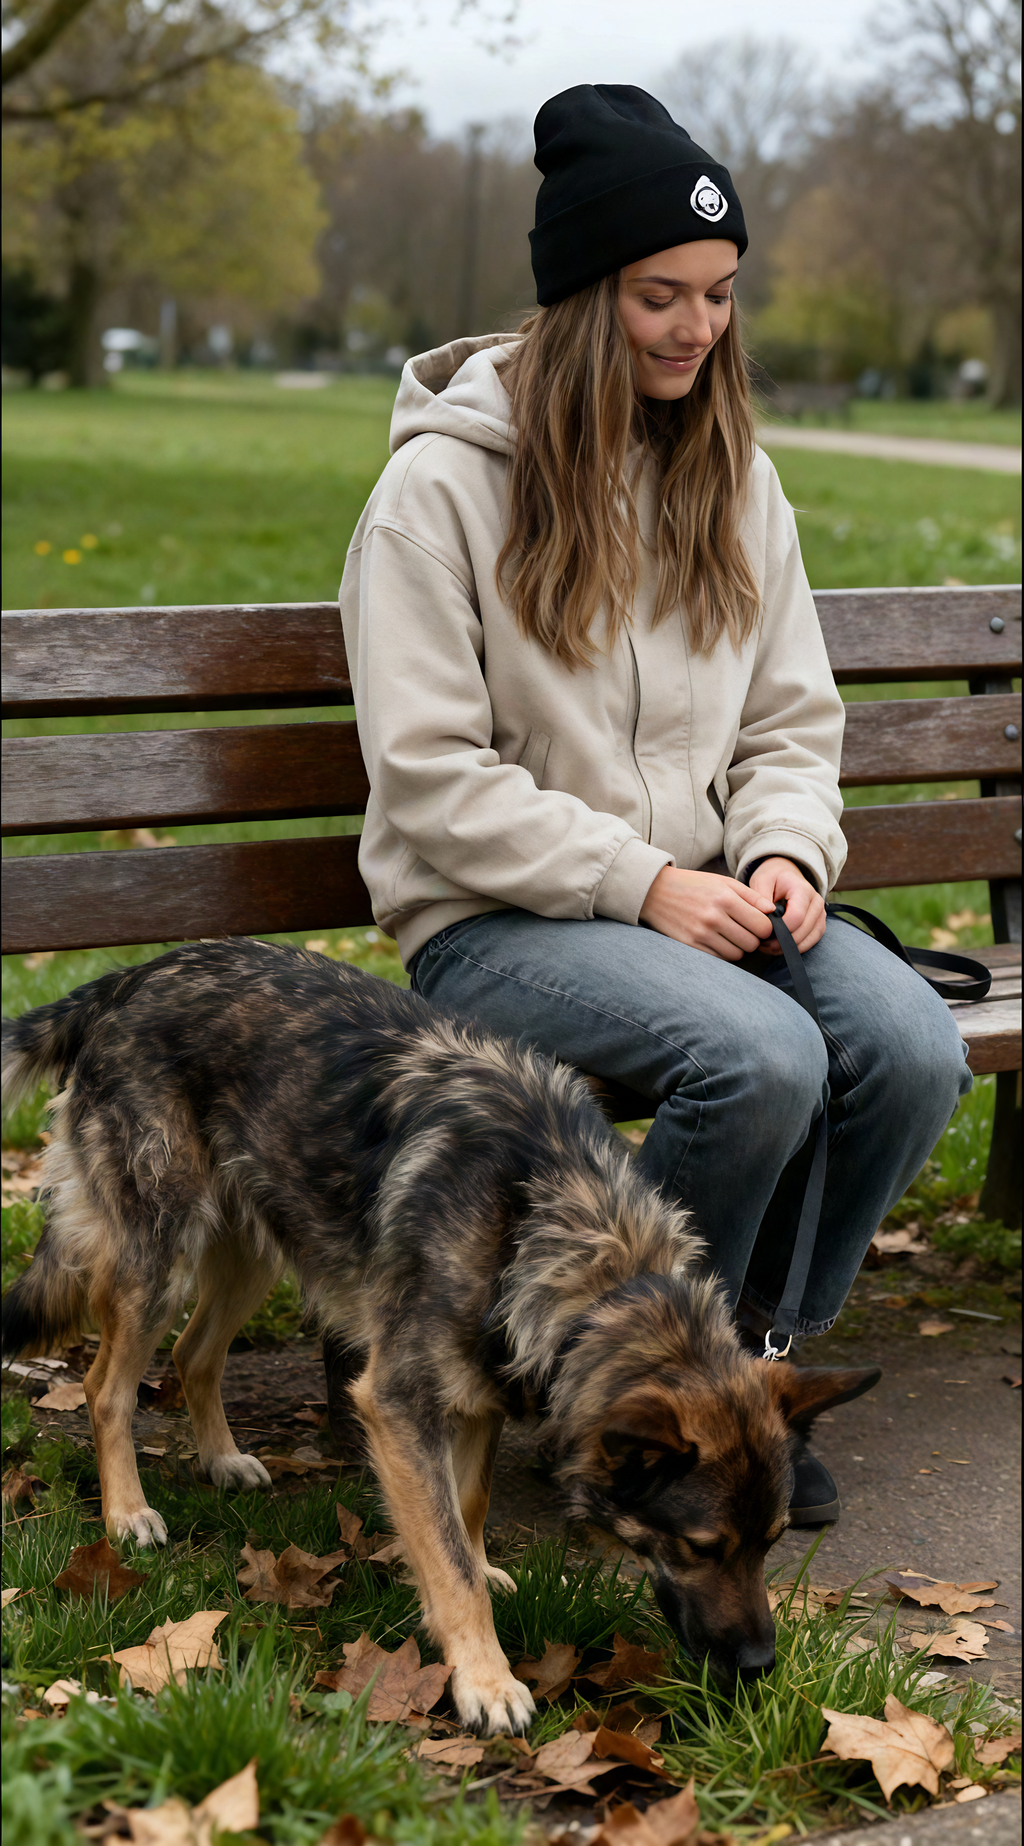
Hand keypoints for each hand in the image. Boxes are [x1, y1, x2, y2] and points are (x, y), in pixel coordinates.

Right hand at [639, 866, 775, 961]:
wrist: (655, 891)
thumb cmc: (693, 885)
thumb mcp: (723, 882)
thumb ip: (751, 896)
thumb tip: (773, 912)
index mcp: (725, 898)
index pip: (762, 926)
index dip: (765, 928)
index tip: (758, 924)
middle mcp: (714, 917)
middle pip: (751, 943)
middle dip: (752, 939)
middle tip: (743, 930)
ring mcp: (700, 934)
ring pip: (736, 954)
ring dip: (737, 948)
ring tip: (728, 935)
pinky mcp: (689, 945)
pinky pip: (718, 959)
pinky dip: (722, 952)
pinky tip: (716, 940)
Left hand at [747, 857, 825, 955]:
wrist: (786, 875)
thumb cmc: (772, 878)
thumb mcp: (762, 881)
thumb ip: (761, 897)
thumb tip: (766, 917)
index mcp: (803, 890)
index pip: (796, 917)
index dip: (780, 930)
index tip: (762, 934)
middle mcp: (816, 902)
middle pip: (803, 931)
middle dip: (781, 941)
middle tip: (761, 944)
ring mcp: (821, 913)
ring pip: (809, 939)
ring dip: (788, 947)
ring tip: (769, 947)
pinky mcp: (820, 923)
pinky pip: (812, 941)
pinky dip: (796, 948)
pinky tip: (780, 948)